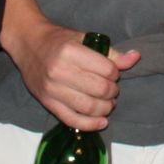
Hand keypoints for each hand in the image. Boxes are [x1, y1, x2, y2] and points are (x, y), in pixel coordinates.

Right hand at [11, 19, 140, 130]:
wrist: (28, 44)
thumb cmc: (59, 40)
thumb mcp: (85, 39)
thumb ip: (111, 52)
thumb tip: (136, 58)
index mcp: (71, 51)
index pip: (106, 69)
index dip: (116, 73)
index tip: (113, 73)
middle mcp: (60, 71)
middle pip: (100, 90)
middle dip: (113, 92)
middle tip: (112, 89)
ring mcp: (52, 89)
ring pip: (88, 107)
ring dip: (105, 108)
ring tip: (108, 103)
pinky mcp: (47, 103)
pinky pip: (72, 119)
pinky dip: (90, 124)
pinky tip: (102, 122)